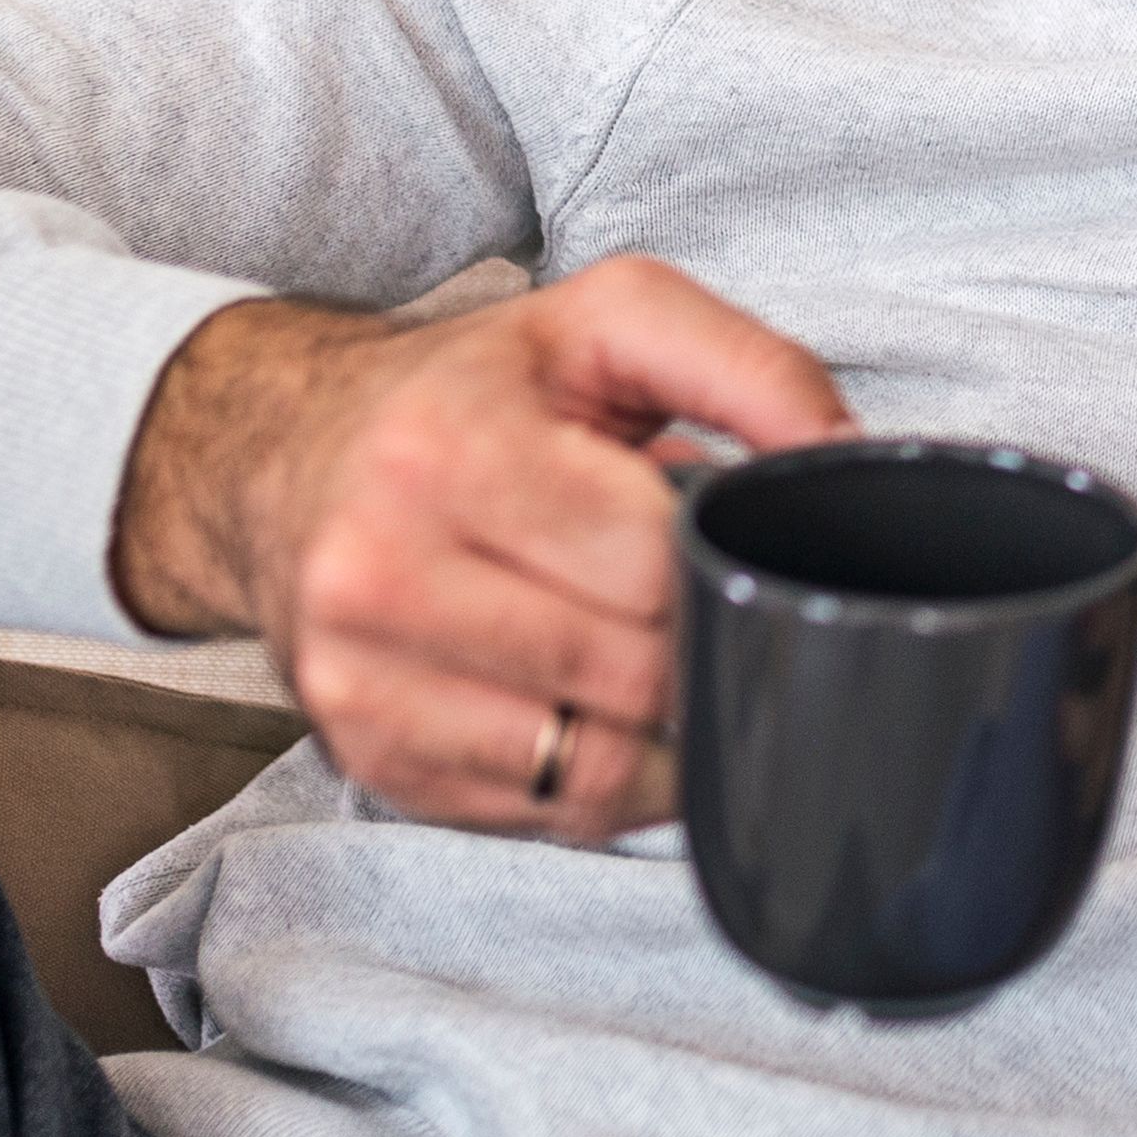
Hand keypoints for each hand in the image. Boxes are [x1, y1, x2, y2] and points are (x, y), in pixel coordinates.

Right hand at [106, 255, 852, 840]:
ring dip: (671, 729)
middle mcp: (380, 575)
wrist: (285, 458)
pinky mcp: (368, 762)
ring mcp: (361, 685)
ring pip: (597, 767)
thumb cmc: (472, 390)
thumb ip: (755, 370)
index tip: (733, 547)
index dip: (722, 566)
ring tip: (671, 659)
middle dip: (702, 645)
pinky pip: (550, 814)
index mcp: (445, 451)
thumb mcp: (611, 321)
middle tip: (715, 604)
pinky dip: (614, 778)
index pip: (651, 566)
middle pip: (631, 672)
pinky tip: (612, 707)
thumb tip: (851, 462)